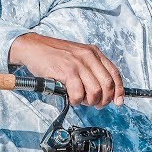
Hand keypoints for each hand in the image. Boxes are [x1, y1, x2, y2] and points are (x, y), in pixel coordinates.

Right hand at [8, 32, 125, 106]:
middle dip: (103, 99)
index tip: (118, 101)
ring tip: (80, 100)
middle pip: (107, 85)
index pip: (114, 73)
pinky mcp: (67, 71)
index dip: (119, 90)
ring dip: (89, 101)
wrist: (33, 48)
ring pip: (95, 91)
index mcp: (94, 53)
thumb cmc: (54, 56)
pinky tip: (70, 97)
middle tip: (95, 104)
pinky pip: (78, 94)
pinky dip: (75, 100)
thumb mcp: (78, 57)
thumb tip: (105, 92)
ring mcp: (78, 63)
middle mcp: (88, 56)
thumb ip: (91, 70)